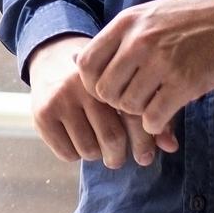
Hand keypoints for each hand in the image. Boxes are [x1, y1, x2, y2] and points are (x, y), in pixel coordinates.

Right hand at [27, 34, 177, 168]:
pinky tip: (76, 139)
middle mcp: (83, 85)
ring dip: (96, 155)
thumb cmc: (99, 76)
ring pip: (89, 150)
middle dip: (118, 156)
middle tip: (117, 157)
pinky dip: (75, 154)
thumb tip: (171, 147)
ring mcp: (60, 99)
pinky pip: (67, 153)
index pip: (133, 116)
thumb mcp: (124, 82)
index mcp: (108, 73)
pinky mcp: (42, 114)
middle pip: (112, 138)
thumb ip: (150, 111)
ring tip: (96, 145)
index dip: (144, 142)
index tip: (146, 157)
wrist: (51, 55)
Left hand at [75, 0, 213, 136]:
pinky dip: (155, 123)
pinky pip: (154, 117)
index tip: (107, 88)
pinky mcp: (184, 83)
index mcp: (126, 23)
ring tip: (151, 104)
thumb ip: (115, 39)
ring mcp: (162, 63)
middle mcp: (140, 42)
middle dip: (115, 102)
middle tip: (131, 100)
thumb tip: (77, 62)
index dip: (91, 84)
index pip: (87, 64)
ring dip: (138, 112)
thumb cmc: (188, 18)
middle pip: (105, 91)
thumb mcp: (146, 16)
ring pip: (129, 106)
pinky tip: (163, 114)